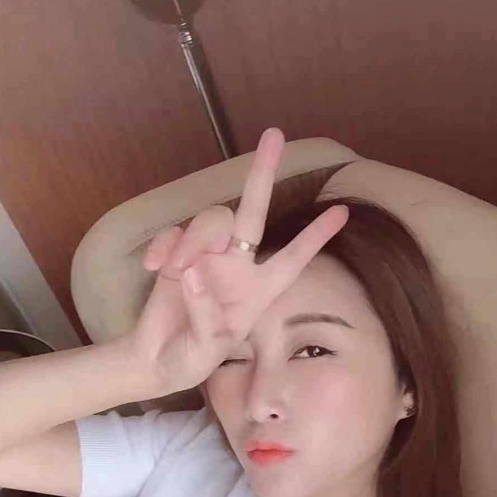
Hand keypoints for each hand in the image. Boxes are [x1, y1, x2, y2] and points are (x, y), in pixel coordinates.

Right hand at [126, 127, 348, 396]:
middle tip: (275, 134)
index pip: (293, 260)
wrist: (154, 362)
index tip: (343, 212)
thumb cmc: (190, 360)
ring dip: (192, 241)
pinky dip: (163, 246)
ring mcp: (206, 257)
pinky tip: (153, 269)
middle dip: (263, 174)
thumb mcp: (206, 350)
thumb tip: (193, 272)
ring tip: (173, 272)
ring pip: (209, 221)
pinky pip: (173, 233)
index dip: (315, 237)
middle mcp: (237, 267)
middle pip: (253, 212)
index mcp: (258, 292)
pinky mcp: (174, 254)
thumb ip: (204, 313)